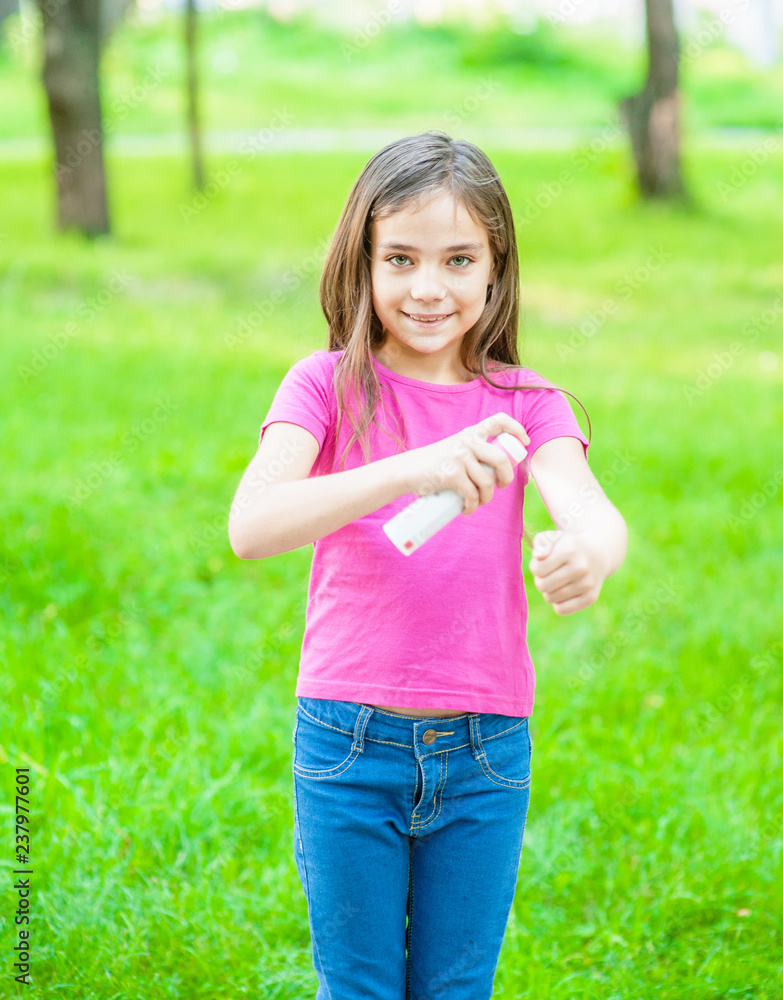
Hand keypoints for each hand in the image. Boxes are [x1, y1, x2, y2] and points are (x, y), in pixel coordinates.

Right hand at [402, 412, 529, 515]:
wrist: (407, 471)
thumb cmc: (435, 464)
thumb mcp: (455, 448)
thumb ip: (473, 452)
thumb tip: (500, 471)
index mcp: (471, 432)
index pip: (499, 420)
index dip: (516, 429)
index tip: (524, 442)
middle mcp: (467, 441)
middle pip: (501, 460)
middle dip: (507, 477)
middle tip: (501, 487)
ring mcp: (459, 457)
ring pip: (487, 482)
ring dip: (486, 498)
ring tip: (479, 502)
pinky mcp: (452, 474)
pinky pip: (472, 494)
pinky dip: (472, 506)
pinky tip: (467, 509)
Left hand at [529, 529, 604, 614]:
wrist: (598, 554)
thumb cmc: (568, 546)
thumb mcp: (554, 537)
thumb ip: (541, 543)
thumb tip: (538, 556)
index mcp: (569, 550)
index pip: (537, 569)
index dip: (536, 566)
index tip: (543, 562)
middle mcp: (580, 567)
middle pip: (542, 585)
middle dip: (541, 580)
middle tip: (549, 573)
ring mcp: (587, 583)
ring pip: (550, 598)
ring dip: (549, 591)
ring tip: (558, 580)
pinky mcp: (590, 597)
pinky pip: (561, 609)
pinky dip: (558, 602)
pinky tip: (565, 590)